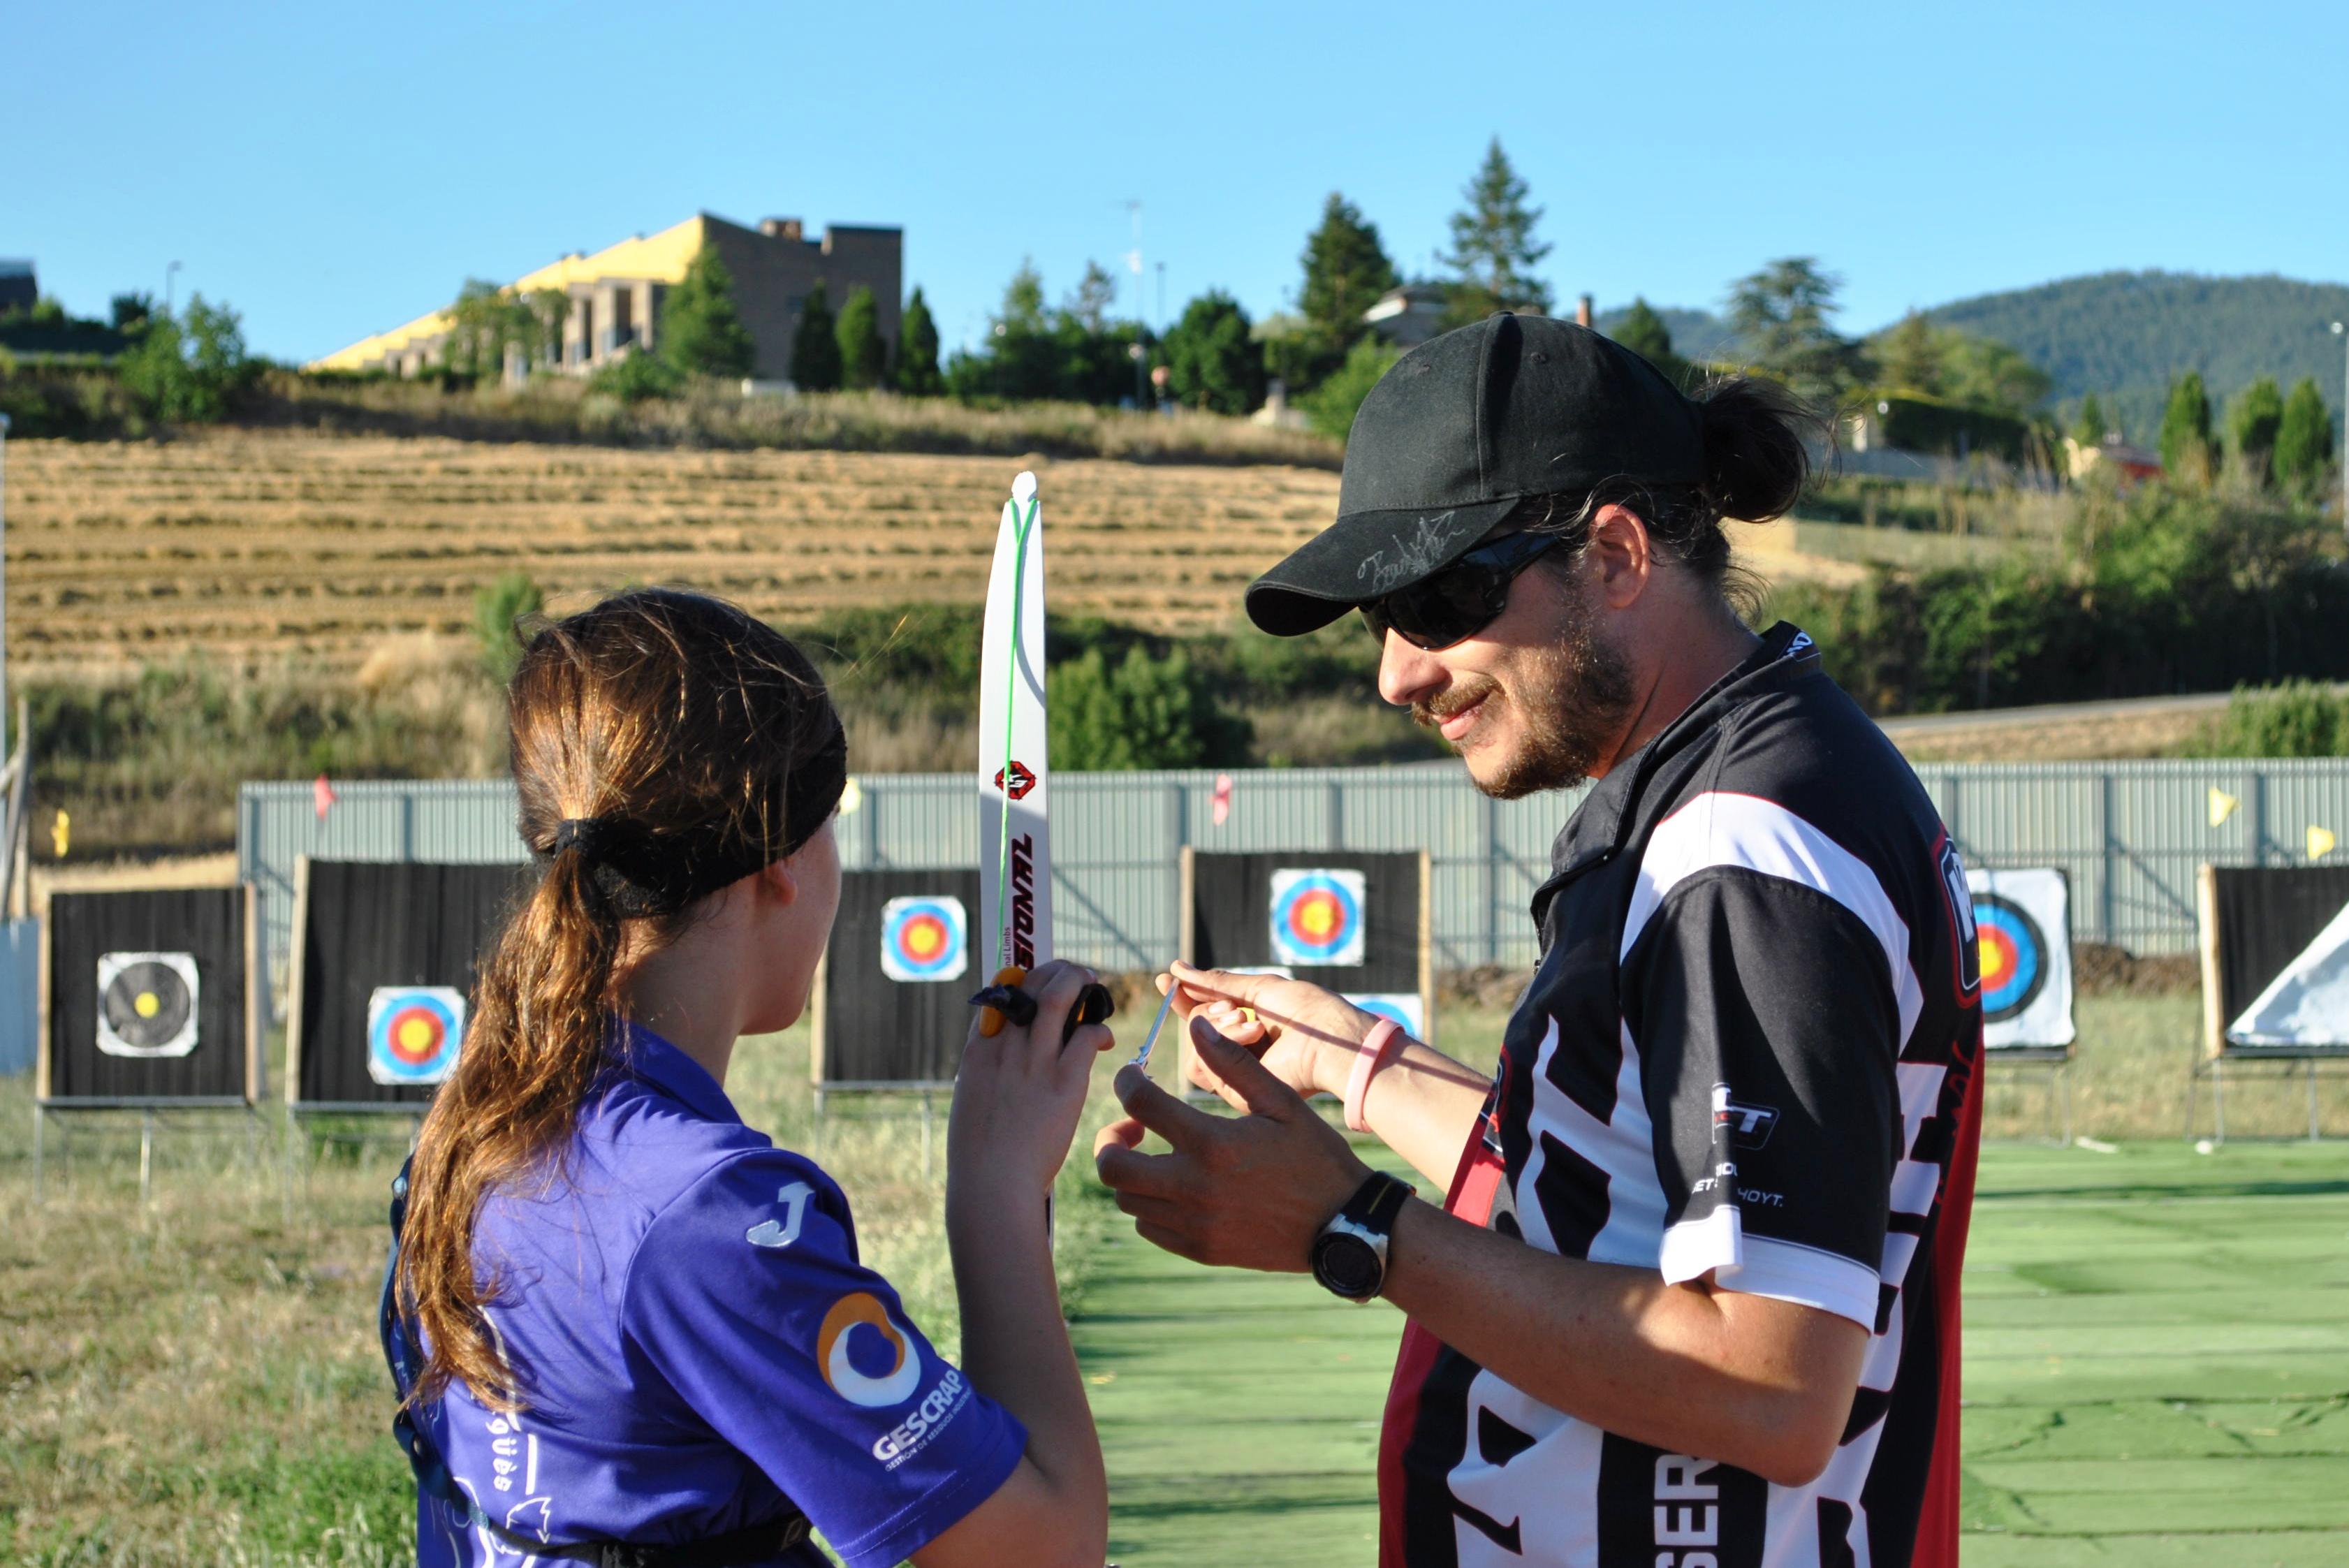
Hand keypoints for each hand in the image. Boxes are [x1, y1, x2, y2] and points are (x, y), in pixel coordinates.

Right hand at [950, 959, 1115, 1200]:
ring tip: (1094, 987)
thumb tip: (1003, 1067)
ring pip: (1061, 997)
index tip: (1040, 985)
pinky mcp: (1064, 1082)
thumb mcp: (971, 1101)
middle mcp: (1005, 1047)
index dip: (1024, 981)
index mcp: (978, 1052)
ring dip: (1080, 984)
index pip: (1000, 994)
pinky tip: (1104, 1042)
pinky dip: (1099, 1030)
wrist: (991, 1184)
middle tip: (1076, 977)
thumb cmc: (980, 1155)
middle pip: (1032, 984)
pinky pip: (1087, 1037)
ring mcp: (1035, 1062)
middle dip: (1057, 972)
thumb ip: (987, 1075)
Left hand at [1093, 1016, 1369, 1272]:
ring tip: (1155, 1155)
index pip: (1139, 1103)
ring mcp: (1194, 1224)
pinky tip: (1173, 1187)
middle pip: (1112, 1165)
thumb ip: (1233, 1064)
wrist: (1342, 1226)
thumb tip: (1196, 1026)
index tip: (1131, 1077)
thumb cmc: (1314, 1157)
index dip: (1125, 1081)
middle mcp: (1194, 1187)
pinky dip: (1148, 1204)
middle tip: (1133, 1126)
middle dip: (1111, 1138)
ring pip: (1126, 1198)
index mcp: (1212, 1143)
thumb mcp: (1281, 1102)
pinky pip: (1148, 1227)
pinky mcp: (1200, 1248)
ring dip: (1131, 1172)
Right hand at [1157, 961, 1378, 1100]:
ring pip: (1194, 1047)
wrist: (1330, 1040)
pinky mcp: (1235, 1091)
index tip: (1164, 980)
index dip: (1182, 997)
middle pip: (1193, 1028)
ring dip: (1216, 1027)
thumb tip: (1176, 968)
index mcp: (1244, 1023)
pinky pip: (1201, 1068)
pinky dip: (1224, 1043)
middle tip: (1236, 1009)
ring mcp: (1235, 1071)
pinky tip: (1253, 1034)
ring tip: (1251, 1022)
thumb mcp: (1259, 988)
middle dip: (1206, 1011)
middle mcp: (1236, 1049)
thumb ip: (1216, 983)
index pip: (1201, 1012)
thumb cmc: (1306, 1011)